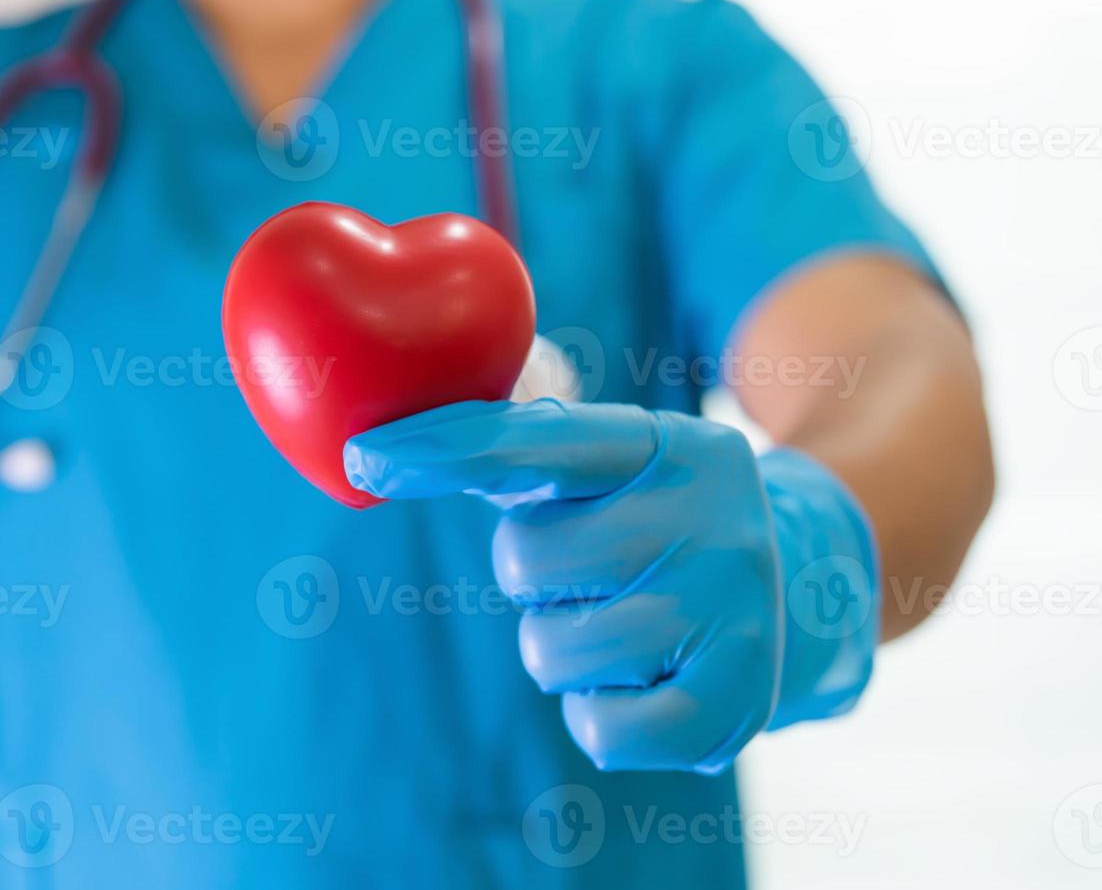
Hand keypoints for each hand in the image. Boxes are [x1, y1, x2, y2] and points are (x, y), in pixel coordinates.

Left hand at [344, 400, 877, 774]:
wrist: (805, 587)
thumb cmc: (661, 521)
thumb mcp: (617, 463)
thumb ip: (521, 449)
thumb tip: (383, 454)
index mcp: (669, 446)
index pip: (536, 442)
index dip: (443, 449)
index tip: (364, 458)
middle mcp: (710, 518)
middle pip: (528, 560)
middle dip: (538, 575)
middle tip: (598, 570)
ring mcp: (732, 610)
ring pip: (551, 650)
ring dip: (564, 646)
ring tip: (627, 622)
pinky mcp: (736, 702)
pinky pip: (597, 728)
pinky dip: (602, 712)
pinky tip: (649, 680)